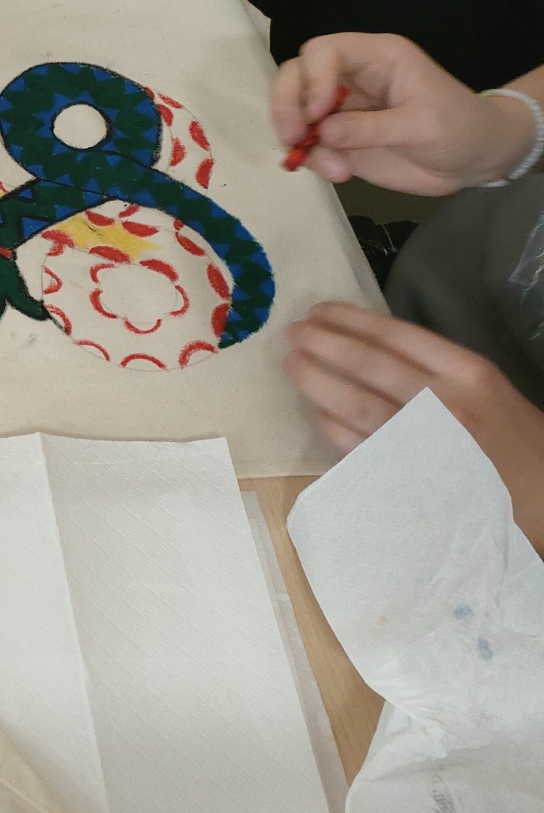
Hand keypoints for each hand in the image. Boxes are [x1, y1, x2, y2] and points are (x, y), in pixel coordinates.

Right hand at [270, 34, 536, 193]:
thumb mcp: (422, 126)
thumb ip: (371, 128)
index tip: (318, 113)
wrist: (474, 159)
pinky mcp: (337, 138)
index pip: (324, 52)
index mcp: (376, 58)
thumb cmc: (460, 128)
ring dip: (299, 140)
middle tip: (292, 139)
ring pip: (293, 110)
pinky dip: (310, 160)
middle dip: (287, 106)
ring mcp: (340, 108)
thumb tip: (323, 132)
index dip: (312, 79)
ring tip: (334, 169)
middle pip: (296, 76)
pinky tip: (339, 174)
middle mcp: (350, 77)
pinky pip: (307, 144)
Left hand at [285, 302, 543, 546]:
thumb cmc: (513, 443)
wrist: (543, 502)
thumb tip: (371, 348)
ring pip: (355, 405)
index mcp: (468, 374)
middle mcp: (443, 404)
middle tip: (293, 333)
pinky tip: (318, 412)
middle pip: (368, 365)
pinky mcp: (407, 480)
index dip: (351, 320)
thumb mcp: (489, 391)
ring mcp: (422, 445)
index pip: (397, 336)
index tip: (320, 310)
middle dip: (324, 344)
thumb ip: (439, 371)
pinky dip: (332, 427)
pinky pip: (357, 448)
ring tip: (292, 364)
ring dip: (316, 381)